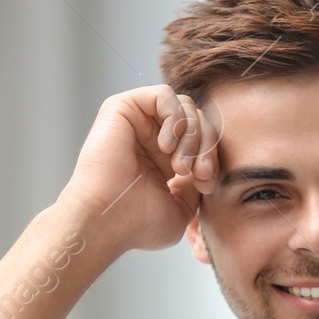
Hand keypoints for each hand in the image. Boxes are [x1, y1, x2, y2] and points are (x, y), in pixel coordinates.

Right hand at [57, 84, 220, 253]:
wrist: (106, 220)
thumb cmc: (137, 223)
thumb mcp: (182, 207)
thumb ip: (196, 182)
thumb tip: (205, 163)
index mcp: (164, 159)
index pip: (203, 140)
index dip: (212, 159)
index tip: (207, 185)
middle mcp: (150, 137)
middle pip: (197, 120)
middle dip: (206, 147)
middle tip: (199, 174)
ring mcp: (137, 121)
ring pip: (185, 107)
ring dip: (192, 136)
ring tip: (179, 167)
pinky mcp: (122, 107)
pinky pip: (164, 95)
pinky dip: (174, 119)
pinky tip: (165, 147)